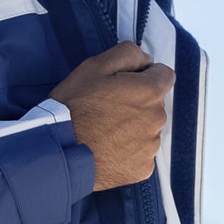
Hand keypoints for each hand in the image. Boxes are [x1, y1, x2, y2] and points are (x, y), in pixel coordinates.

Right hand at [50, 42, 174, 190]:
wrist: (59, 153)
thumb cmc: (74, 106)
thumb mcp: (94, 67)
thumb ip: (128, 54)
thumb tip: (146, 60)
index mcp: (149, 92)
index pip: (165, 75)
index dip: (145, 75)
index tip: (124, 83)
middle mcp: (157, 120)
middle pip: (155, 104)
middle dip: (137, 102)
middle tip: (106, 108)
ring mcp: (150, 148)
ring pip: (147, 130)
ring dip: (132, 127)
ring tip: (103, 131)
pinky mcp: (141, 170)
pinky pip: (140, 154)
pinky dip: (127, 151)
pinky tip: (106, 150)